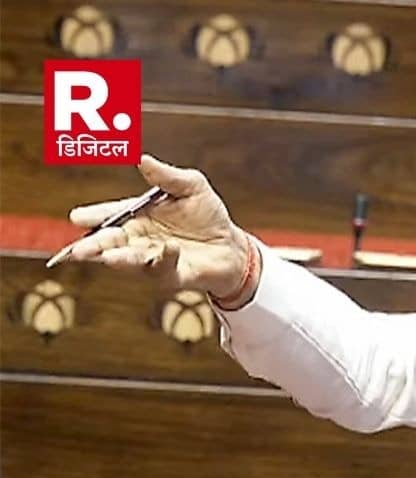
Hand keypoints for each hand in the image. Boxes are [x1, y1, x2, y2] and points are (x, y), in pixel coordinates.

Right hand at [51, 154, 257, 305]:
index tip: (77, 217)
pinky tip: (169, 247)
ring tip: (107, 256)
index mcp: (137, 216)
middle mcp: (139, 239)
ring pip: (130, 260)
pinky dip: (165, 258)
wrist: (232, 245)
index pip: (111, 215)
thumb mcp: (191, 187)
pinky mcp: (172, 275)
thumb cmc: (207, 215)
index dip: (94, 216)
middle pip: (111, 242)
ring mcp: (153, 259)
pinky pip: (163, 269)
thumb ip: (166, 176)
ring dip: (118, 259)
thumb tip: (142, 158)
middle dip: (94, 246)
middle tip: (79, 249)